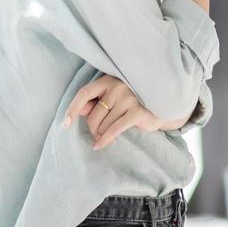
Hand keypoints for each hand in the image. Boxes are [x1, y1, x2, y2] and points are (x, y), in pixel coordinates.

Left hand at [62, 74, 177, 148]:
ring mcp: (128, 98)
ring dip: (102, 136)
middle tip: (96, 136)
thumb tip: (79, 110)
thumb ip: (97, 102)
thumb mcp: (114, 99)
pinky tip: (100, 146)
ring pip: (103, 125)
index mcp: (108, 80)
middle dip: (92, 129)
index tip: (65, 124)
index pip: (85, 93)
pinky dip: (105, 140)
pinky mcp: (137, 112)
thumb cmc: (133, 102)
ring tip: (106, 137)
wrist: (162, 105)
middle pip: (93, 115)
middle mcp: (117, 86)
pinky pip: (114, 130)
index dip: (73, 108)